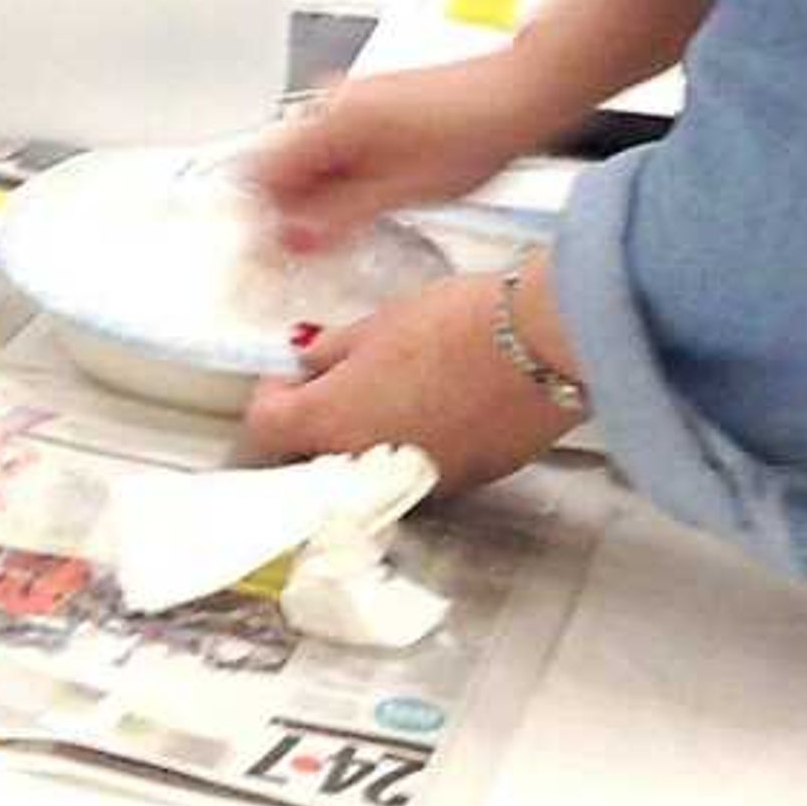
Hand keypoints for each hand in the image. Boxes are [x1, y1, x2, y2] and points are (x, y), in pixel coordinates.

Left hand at [242, 269, 574, 494]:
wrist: (540, 348)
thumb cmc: (456, 325)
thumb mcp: (378, 324)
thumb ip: (332, 351)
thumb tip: (311, 361)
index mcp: (333, 420)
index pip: (266, 428)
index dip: (271, 396)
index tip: (288, 373)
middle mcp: (368, 465)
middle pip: (314, 457)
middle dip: (315, 422)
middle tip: (334, 380)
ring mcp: (419, 481)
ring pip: (369, 468)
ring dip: (363, 436)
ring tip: (390, 387)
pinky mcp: (464, 480)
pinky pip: (418, 469)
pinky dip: (411, 444)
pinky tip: (434, 405)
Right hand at [250, 58, 561, 255]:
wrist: (519, 96)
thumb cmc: (473, 133)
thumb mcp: (401, 192)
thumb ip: (339, 217)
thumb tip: (294, 238)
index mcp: (330, 120)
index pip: (266, 172)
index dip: (269, 216)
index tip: (281, 247)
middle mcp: (333, 102)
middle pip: (287, 163)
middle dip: (297, 207)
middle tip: (320, 246)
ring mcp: (355, 99)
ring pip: (315, 156)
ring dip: (324, 194)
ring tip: (357, 227)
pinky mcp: (376, 104)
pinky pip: (341, 145)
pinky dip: (347, 175)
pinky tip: (376, 199)